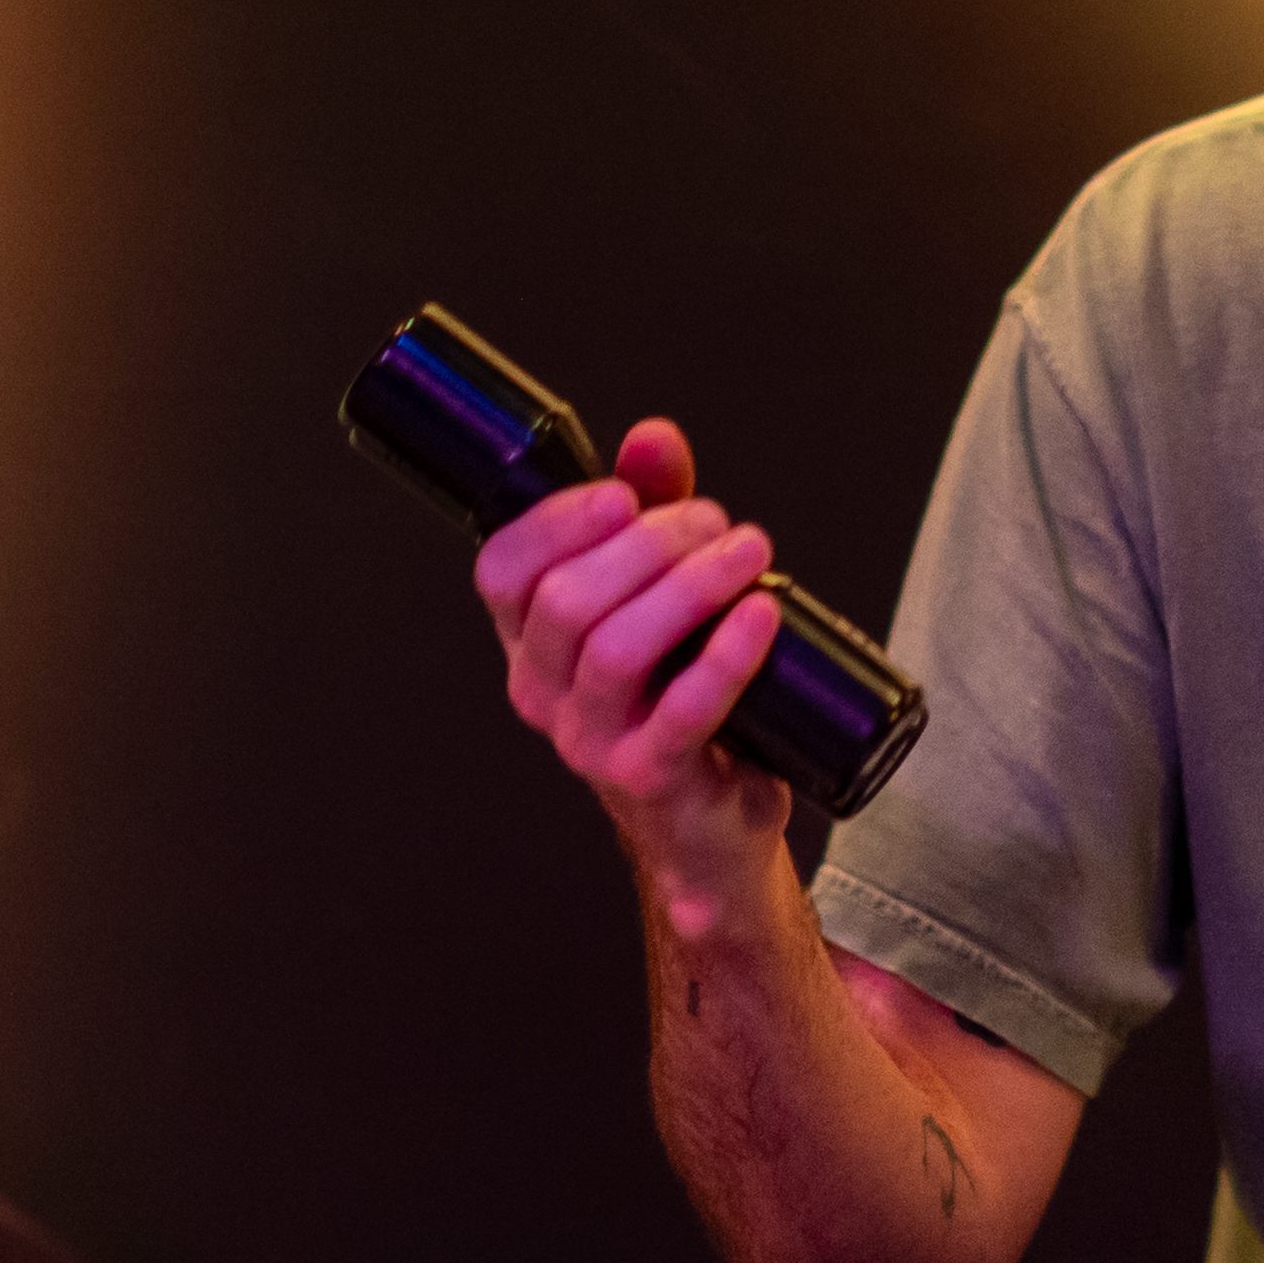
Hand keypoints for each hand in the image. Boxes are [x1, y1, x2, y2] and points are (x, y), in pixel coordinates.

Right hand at [472, 415, 794, 904]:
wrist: (710, 824)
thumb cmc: (680, 700)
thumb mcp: (659, 598)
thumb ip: (651, 513)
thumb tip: (652, 438)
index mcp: (529, 643)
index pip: (501, 571)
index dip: (556, 521)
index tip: (622, 493)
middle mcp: (542, 693)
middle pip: (567, 600)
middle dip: (649, 542)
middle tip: (713, 522)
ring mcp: (589, 742)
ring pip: (617, 649)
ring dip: (690, 586)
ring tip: (747, 553)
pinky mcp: (649, 779)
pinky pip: (684, 711)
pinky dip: (727, 654)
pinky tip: (762, 612)